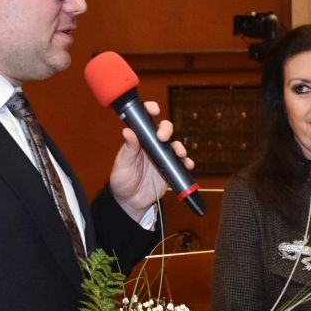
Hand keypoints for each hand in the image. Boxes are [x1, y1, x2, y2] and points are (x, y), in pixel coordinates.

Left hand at [107, 101, 193, 219]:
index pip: (146, 121)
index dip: (150, 111)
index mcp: (139, 140)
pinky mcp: (170, 170)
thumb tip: (128, 131)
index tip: (154, 109)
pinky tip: (187, 164)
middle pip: (164, 130)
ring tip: (179, 153)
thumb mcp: (122, 164)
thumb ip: (128, 148)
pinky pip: (182, 164)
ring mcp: (163, 157)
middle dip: (167, 129)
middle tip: (163, 137)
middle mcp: (152, 146)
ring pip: (175, 146)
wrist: (130, 202)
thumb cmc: (122, 180)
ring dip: (179, 147)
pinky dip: (187, 163)